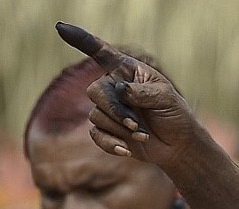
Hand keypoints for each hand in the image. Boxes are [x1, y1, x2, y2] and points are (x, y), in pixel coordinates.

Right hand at [56, 22, 197, 166]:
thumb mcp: (167, 98)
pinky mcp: (106, 130)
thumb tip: (121, 89)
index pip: (102, 52)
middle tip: (136, 125)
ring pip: (97, 115)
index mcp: (127, 71)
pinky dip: (111, 144)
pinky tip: (126, 150)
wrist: (177, 145)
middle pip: (96, 92)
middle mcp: (113, 87)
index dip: (81, 40)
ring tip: (143, 134)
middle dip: (116, 110)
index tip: (61, 27)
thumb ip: (144, 92)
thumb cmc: (175, 115)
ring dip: (121, 129)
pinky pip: (96, 135)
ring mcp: (108, 109)